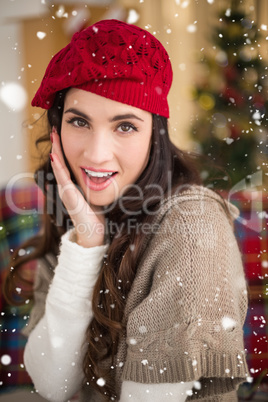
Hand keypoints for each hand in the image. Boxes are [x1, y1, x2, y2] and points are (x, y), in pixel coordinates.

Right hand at [50, 127, 104, 247]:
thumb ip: (97, 185)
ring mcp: (66, 192)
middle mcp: (67, 187)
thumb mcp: (96, 195)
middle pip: (60, 162)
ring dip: (56, 151)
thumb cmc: (96, 216)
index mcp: (73, 186)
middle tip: (56, 129)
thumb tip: (108, 173)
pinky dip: (58, 167)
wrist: (94, 234)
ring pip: (59, 167)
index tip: (64, 134)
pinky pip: (62, 178)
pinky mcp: (69, 197)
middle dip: (58, 146)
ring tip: (54, 136)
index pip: (67, 163)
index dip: (65, 149)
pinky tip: (55, 156)